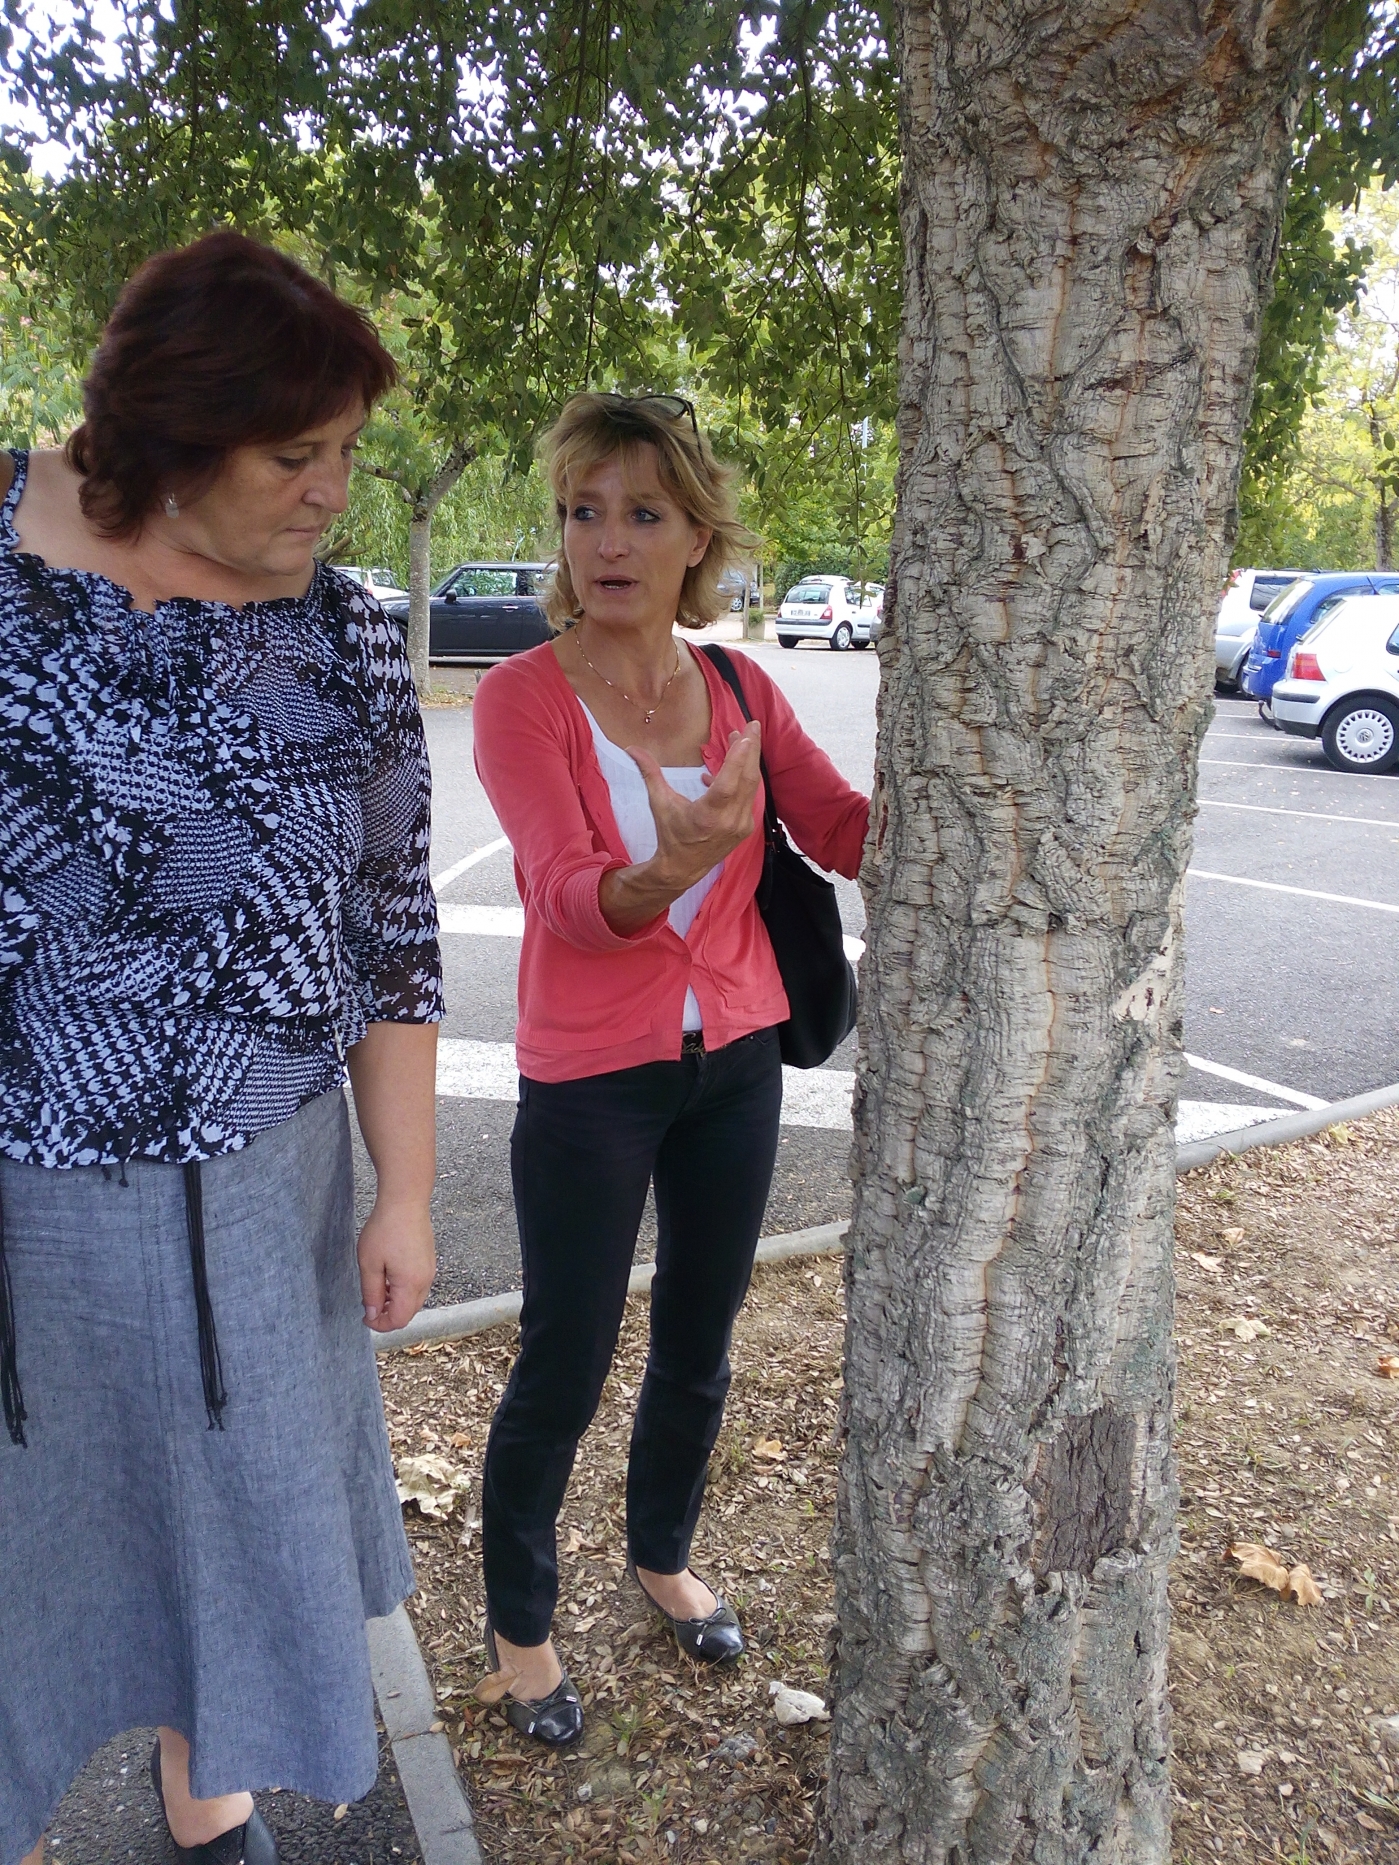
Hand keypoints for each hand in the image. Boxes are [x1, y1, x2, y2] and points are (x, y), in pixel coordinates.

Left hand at [358, 1199, 435, 1331]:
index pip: (399, 1320)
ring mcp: (429, 1270)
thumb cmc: (386, 1228)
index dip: (380, 1324)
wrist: (406, 1201)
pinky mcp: (429, 1261)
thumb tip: (373, 1314)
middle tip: (369, 1305)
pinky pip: (418, 1286)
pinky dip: (404, 1290)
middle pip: (409, 1312)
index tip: (365, 1317)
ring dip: (396, 1302)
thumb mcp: (369, 1264)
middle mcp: (425, 1280)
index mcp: (410, 1284)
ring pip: (414, 1300)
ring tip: (377, 1289)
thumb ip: (371, 1293)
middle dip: (389, 1315)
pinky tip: (389, 1276)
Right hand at [628, 720, 761, 891]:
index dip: (738, 760)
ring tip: (743, 739)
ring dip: (748, 761)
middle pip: (747, 780)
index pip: (728, 784)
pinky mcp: (746, 827)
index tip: (745, 737)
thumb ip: (649, 773)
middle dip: (751, 750)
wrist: (683, 868)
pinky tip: (728, 769)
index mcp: (707, 816)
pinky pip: (747, 796)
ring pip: (751, 786)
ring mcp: (740, 825)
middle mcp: (729, 822)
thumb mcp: (659, 802)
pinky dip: (742, 779)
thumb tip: (631, 748)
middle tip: (752, 725)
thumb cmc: (670, 833)